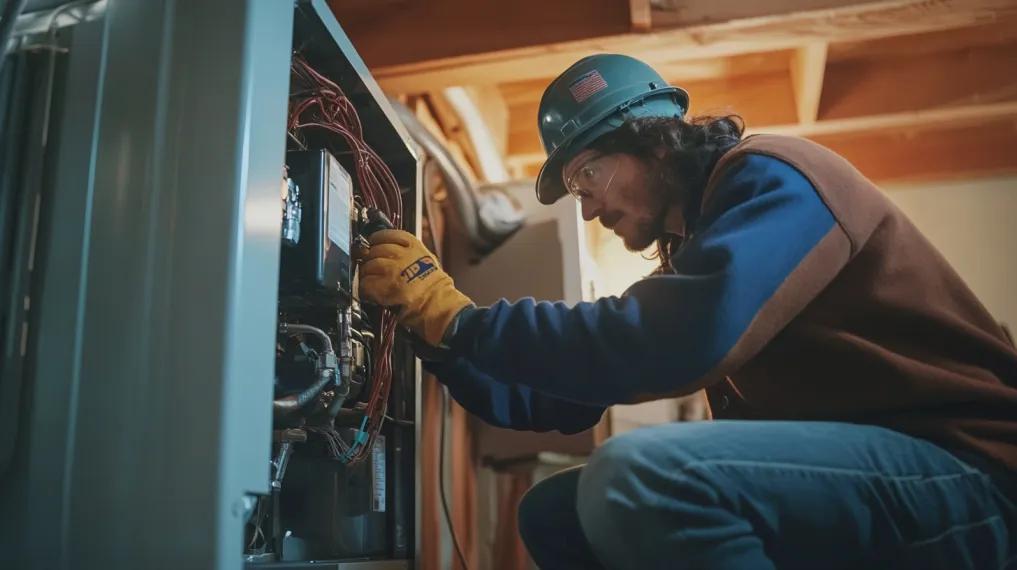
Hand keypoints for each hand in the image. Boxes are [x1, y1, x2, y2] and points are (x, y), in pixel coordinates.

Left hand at [359, 230, 473, 346]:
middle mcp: (403, 255)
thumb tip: (388, 250)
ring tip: (370, 279)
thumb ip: (409, 253)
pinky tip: (369, 290)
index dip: (377, 239)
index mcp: (414, 246)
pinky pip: (366, 283)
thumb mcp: (426, 260)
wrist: (439, 305)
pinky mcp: (386, 288)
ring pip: (369, 265)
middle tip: (370, 266)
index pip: (387, 235)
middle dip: (370, 258)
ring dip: (366, 273)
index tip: (373, 244)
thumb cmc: (436, 287)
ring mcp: (394, 271)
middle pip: (375, 250)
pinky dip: (365, 287)